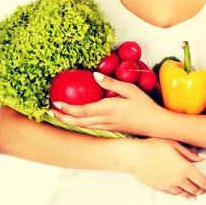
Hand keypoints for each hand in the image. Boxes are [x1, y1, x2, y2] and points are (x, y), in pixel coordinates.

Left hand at [48, 72, 163, 135]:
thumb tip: (95, 74)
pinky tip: (77, 119)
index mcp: (109, 109)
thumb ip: (112, 82)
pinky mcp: (111, 129)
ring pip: (84, 126)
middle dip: (63, 117)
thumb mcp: (130, 89)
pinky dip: (80, 123)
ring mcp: (108, 126)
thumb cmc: (145, 105)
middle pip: (79, 121)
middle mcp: (105, 120)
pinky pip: (91, 127)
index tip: (55, 104)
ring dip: (69, 121)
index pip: (83, 110)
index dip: (68, 108)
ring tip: (58, 116)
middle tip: (49, 113)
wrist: (156, 125)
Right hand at [131, 138, 205, 198]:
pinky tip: (179, 192)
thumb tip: (202, 158)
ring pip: (184, 193)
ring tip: (194, 196)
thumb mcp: (173, 144)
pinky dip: (179, 194)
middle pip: (194, 189)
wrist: (135, 157)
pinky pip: (172, 193)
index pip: (203, 181)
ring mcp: (168, 185)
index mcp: (184, 168)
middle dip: (202, 191)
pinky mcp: (159, 188)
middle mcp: (178, 179)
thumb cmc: (153, 146)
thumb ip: (189, 153)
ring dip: (191, 194)